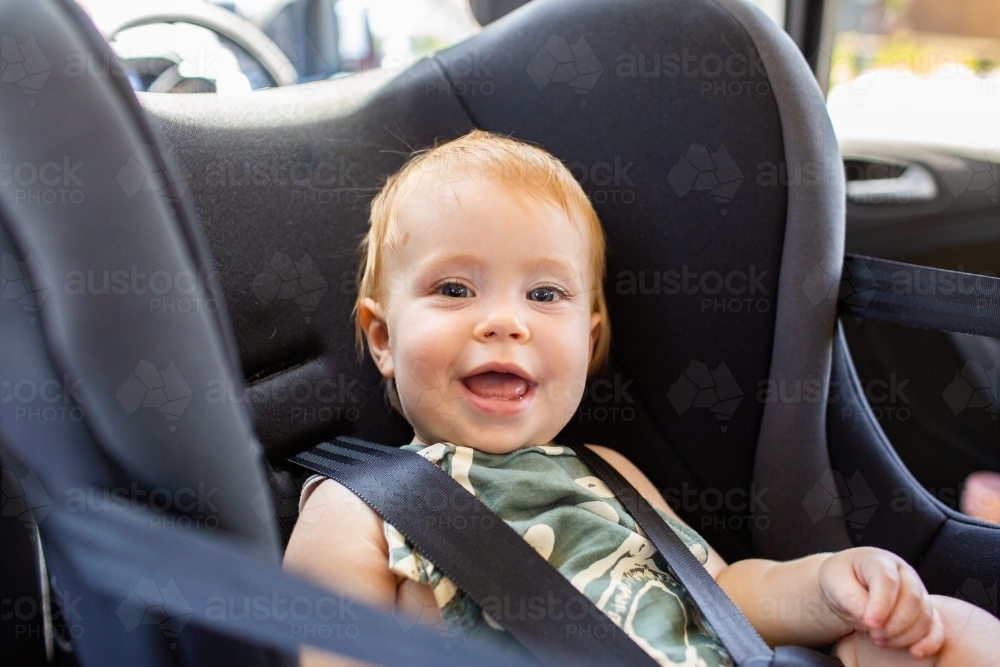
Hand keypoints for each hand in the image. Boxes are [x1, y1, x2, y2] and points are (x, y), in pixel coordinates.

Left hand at [818, 547, 943, 659]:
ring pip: (925, 615)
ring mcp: (917, 591)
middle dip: (894, 622)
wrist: (845, 586)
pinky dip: (929, 642)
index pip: (887, 580)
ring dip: (905, 634)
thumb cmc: (840, 580)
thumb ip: (851, 599)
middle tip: (874, 634)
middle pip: (912, 598)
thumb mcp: (834, 583)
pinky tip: (916, 653)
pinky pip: (935, 627)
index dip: (881, 603)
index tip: (870, 623)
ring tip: (880, 640)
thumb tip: (870, 620)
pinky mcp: (923, 611)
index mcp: (879, 561)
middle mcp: (904, 574)